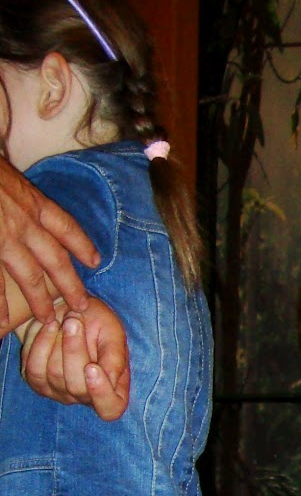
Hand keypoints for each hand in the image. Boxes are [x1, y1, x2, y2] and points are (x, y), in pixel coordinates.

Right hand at [0, 155, 96, 331]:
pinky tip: (3, 320)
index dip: (81, 244)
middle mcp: (24, 221)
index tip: (95, 260)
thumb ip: (17, 193)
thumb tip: (22, 202)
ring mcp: (5, 237)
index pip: (65, 225)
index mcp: (31, 201)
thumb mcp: (6, 174)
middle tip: (82, 305)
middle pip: (55, 258)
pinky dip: (0, 304)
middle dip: (70, 284)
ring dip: (39, 299)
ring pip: (28, 274)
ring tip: (46, 318)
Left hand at [21, 299, 129, 420]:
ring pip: (54, 375)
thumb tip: (105, 375)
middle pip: (76, 388)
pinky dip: (39, 342)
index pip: (109, 409)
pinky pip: (33, 368)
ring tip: (63, 319)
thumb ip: (114, 356)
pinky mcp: (37, 383)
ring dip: (56, 341)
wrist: (68, 311)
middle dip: (74, 349)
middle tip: (74, 320)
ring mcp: (59, 393)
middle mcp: (86, 398)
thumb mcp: (114, 334)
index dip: (100, 393)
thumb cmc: (98, 323)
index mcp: (113, 391)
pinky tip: (48, 326)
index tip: (93, 367)